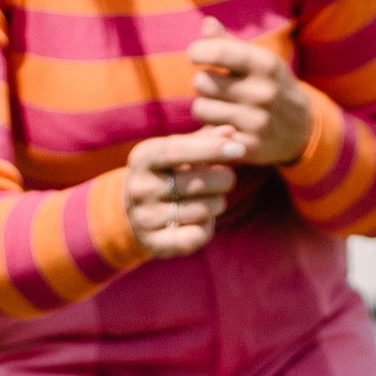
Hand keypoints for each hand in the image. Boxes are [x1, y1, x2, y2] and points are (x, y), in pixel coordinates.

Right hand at [123, 127, 236, 258]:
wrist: (135, 211)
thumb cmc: (167, 172)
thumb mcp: (179, 150)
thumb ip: (204, 140)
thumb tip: (230, 132)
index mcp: (143, 158)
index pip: (178, 150)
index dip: (211, 149)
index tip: (239, 149)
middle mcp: (140, 188)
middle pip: (195, 183)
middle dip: (223, 179)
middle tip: (228, 178)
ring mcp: (144, 218)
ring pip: (202, 210)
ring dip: (217, 203)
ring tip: (213, 199)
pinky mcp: (154, 243)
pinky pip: (196, 236)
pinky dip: (207, 228)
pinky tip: (202, 221)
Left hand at [188, 19, 313, 168]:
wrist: (303, 129)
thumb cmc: (272, 86)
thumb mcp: (259, 61)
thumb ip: (229, 43)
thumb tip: (207, 23)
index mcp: (265, 64)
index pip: (218, 52)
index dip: (199, 51)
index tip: (196, 54)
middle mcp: (262, 92)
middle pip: (202, 82)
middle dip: (203, 82)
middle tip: (214, 86)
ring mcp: (256, 121)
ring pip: (201, 109)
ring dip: (204, 107)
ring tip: (218, 106)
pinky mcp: (248, 147)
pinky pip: (209, 134)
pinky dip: (211, 129)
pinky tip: (224, 125)